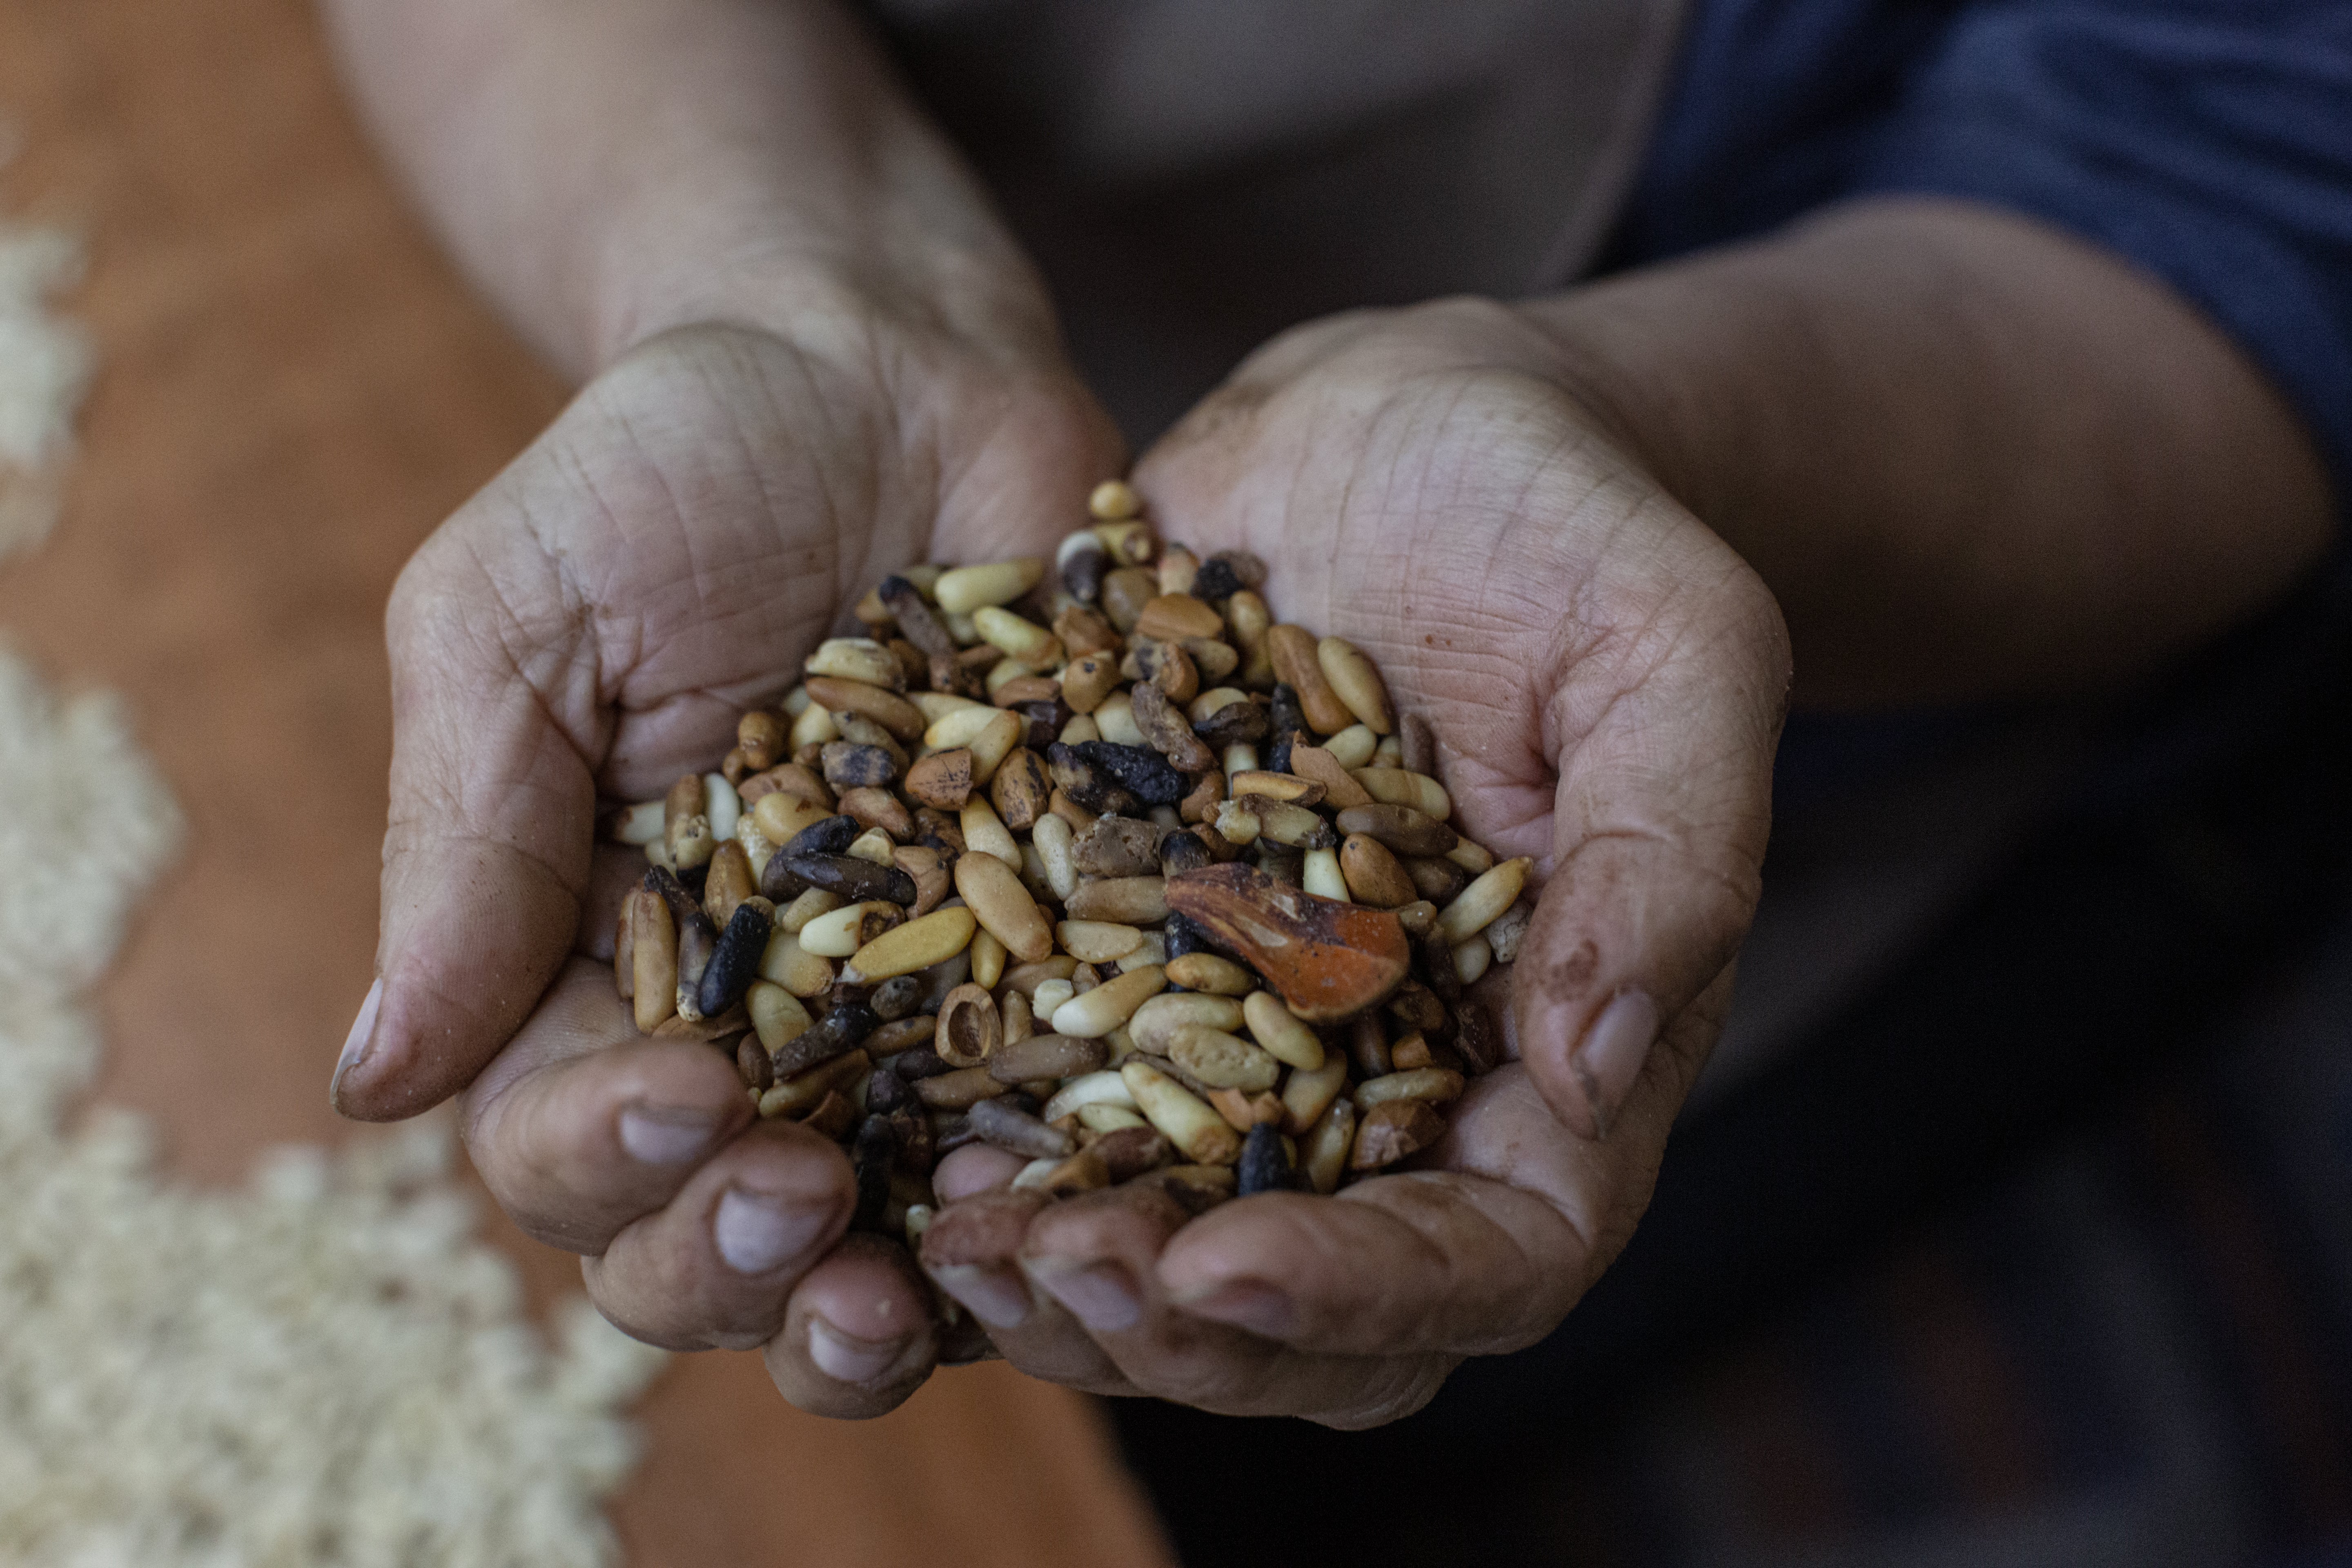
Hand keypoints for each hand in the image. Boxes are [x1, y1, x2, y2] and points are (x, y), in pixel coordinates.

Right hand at [332, 307, 1121, 1412]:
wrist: (882, 368)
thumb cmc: (667, 471)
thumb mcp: (519, 621)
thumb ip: (462, 844)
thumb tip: (370, 1086)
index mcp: (588, 969)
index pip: (559, 1138)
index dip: (606, 1160)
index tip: (684, 1096)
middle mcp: (748, 1029)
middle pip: (709, 1236)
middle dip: (743, 1266)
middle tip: (807, 1208)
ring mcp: (911, 1018)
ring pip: (881, 1239)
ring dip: (892, 1302)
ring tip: (929, 1294)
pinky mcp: (1059, 967)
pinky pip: (1060, 1131)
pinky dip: (1064, 1196)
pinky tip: (1093, 1205)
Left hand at [918, 298, 1790, 1425]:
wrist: (1407, 432)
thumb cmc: (1569, 525)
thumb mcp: (1670, 646)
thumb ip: (1668, 852)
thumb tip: (1592, 1069)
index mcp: (1548, 1056)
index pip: (1496, 1261)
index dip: (1367, 1298)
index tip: (1221, 1263)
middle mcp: (1393, 1085)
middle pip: (1305, 1315)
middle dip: (1170, 1324)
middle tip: (1037, 1264)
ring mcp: (1246, 1039)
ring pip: (1160, 1249)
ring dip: (1051, 1277)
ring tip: (937, 1228)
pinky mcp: (1127, 964)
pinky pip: (1050, 1108)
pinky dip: (974, 1144)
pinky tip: (879, 1126)